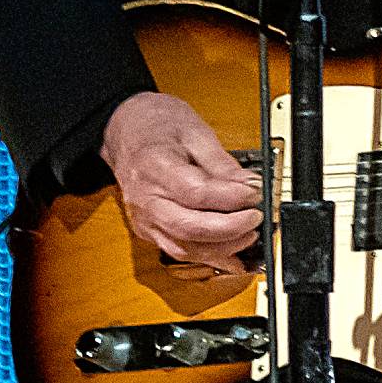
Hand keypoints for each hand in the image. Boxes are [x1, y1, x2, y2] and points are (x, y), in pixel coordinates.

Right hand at [99, 91, 263, 273]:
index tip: (255, 192)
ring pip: (185, 248)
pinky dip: (209, 256)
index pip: (195, 193)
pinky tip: (233, 254)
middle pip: (189, 228)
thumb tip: (249, 184)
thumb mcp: (194, 131)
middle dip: (230, 228)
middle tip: (256, 217)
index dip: (230, 197)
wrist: (125, 131)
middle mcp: (145, 199)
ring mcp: (145, 220)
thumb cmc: (156, 126)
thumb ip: (221, 162)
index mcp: (154, 167)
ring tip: (249, 233)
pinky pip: (180, 251)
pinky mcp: (149, 231)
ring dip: (222, 247)